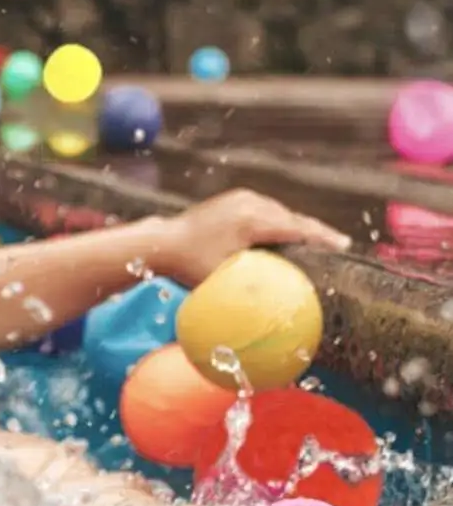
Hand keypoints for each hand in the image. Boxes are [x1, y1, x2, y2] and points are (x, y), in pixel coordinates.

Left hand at [152, 190, 348, 286]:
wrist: (162, 241)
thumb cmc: (190, 265)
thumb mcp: (225, 277)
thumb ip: (253, 286)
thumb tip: (278, 307)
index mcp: (251, 220)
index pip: (297, 227)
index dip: (322, 237)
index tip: (343, 245)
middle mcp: (250, 203)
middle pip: (293, 217)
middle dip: (316, 231)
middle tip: (340, 245)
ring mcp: (242, 198)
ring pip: (281, 212)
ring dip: (299, 225)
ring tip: (320, 241)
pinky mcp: (236, 199)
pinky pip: (268, 210)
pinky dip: (282, 221)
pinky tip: (291, 233)